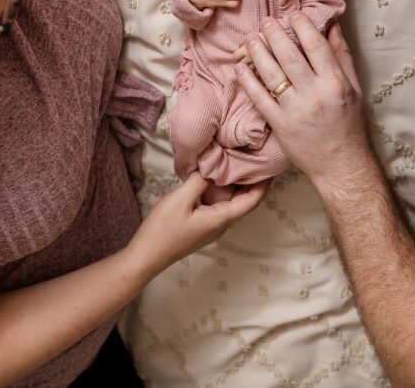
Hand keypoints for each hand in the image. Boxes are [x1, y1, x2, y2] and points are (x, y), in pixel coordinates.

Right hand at [130, 172, 267, 273]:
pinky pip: (218, 205)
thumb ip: (199, 182)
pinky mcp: (201, 226)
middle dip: (250, 180)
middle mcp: (220, 224)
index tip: (269, 166)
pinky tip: (212, 178)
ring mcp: (211, 226)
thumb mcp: (180, 200)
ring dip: (234, 185)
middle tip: (252, 158)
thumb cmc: (161, 230)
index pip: (251, 200)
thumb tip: (213, 168)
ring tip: (235, 163)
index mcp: (220, 219)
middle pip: (243, 200)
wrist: (145, 256)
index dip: (262, 184)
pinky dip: (220, 190)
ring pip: (230, 203)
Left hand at [235, 13, 374, 192]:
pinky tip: (240, 68)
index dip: (302, 26)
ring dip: (257, 53)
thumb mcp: (354, 88)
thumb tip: (332, 26)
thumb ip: (342, 56)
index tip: (292, 14)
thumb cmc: (350, 124)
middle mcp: (315, 95)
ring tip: (249, 39)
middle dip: (274, 34)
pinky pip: (259, 99)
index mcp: (335, 83)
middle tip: (265, 21)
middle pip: (289, 56)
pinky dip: (247, 82)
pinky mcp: (280, 126)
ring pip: (271, 74)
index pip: (316, 46)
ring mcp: (295, 111)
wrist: (342, 164)